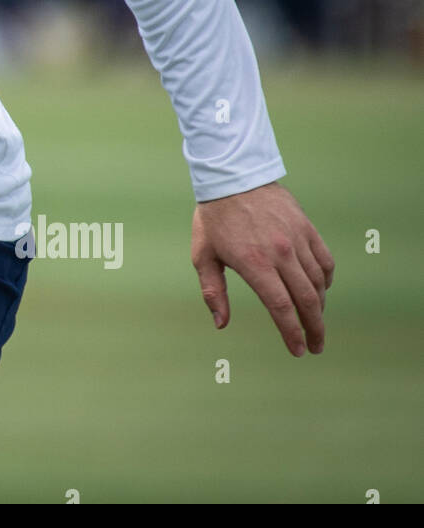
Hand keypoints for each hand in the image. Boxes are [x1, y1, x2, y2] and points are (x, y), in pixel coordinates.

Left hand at [191, 181, 333, 355]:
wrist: (232, 176)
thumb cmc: (213, 217)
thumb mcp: (202, 255)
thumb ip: (212, 291)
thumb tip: (220, 323)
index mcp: (254, 263)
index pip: (280, 307)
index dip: (291, 332)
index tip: (297, 350)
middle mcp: (280, 253)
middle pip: (306, 300)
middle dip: (314, 329)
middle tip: (316, 347)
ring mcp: (297, 240)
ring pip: (318, 283)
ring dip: (320, 307)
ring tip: (316, 323)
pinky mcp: (306, 228)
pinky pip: (324, 260)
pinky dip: (326, 280)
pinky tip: (321, 290)